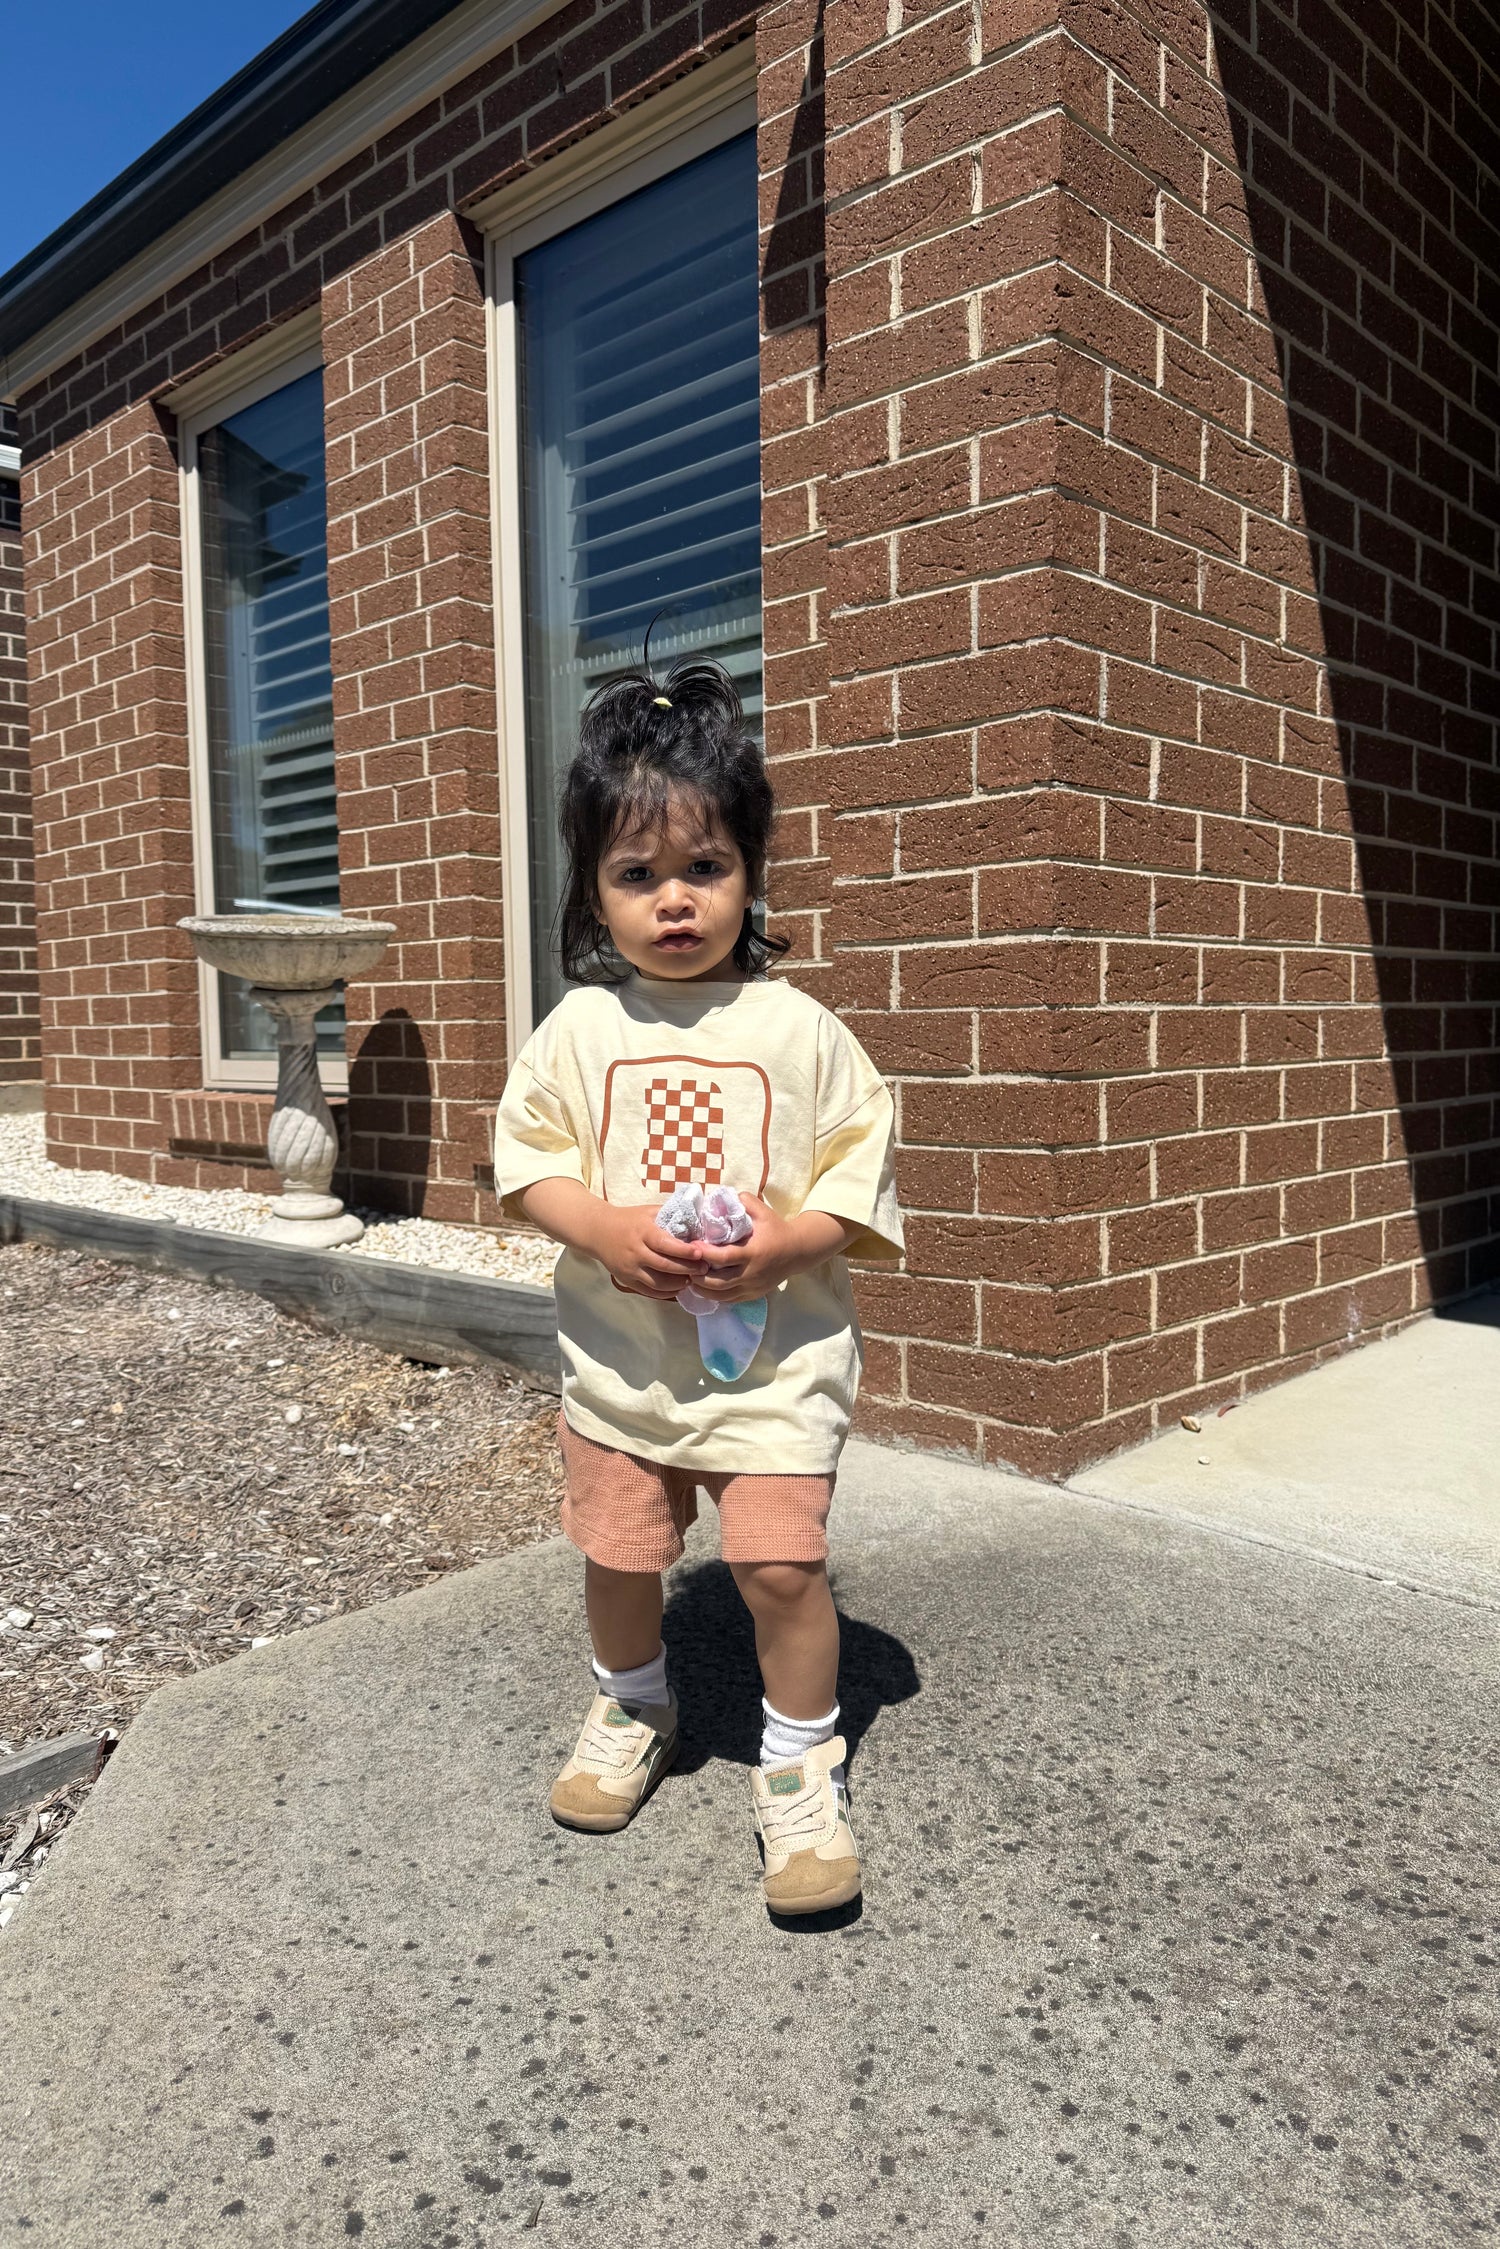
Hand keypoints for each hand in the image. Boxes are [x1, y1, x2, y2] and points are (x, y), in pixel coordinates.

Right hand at [589, 1199, 707, 1299]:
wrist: (598, 1231)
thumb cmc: (628, 1219)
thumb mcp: (648, 1212)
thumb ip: (670, 1216)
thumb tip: (697, 1220)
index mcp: (643, 1233)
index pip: (666, 1245)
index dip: (684, 1251)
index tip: (701, 1253)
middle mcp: (635, 1252)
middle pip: (665, 1266)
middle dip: (688, 1269)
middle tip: (704, 1269)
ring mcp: (630, 1269)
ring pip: (658, 1283)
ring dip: (678, 1284)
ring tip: (692, 1279)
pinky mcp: (626, 1280)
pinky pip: (648, 1291)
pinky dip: (665, 1293)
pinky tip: (677, 1287)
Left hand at [687, 1194, 855, 1303]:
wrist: (798, 1251)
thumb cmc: (777, 1229)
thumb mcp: (763, 1211)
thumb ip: (743, 1201)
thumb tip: (720, 1195)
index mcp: (753, 1252)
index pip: (723, 1258)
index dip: (704, 1254)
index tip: (691, 1246)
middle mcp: (752, 1273)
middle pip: (718, 1282)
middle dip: (698, 1277)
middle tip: (686, 1266)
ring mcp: (753, 1287)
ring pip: (721, 1295)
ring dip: (703, 1290)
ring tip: (691, 1279)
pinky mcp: (753, 1295)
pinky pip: (730, 1300)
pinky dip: (715, 1296)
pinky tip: (704, 1288)